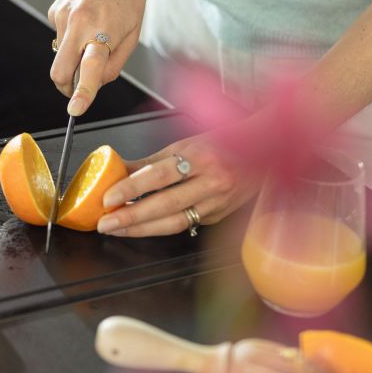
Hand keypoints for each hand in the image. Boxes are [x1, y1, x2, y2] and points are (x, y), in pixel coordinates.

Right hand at [48, 0, 145, 115]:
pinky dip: (71, 39)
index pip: (89, 69)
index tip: (76, 109)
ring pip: (61, 56)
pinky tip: (85, 20)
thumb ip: (115, 62)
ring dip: (74, 57)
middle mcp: (78, 25)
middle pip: (59, 72)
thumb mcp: (133, 32)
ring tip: (93, 35)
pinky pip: (60, 38)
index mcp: (103, 31)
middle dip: (67, 87)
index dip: (82, 93)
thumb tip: (95, 82)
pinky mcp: (54, 12)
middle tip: (80, 87)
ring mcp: (62, 17)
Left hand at [95, 133, 260, 236]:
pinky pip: (185, 224)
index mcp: (201, 157)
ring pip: (175, 222)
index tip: (108, 197)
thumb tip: (117, 169)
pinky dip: (160, 227)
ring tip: (117, 229)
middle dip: (131, 217)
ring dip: (142, 228)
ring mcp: (218, 203)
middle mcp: (212, 181)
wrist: (265, 153)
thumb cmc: (223, 144)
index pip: (160, 175)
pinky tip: (141, 228)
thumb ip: (151, 161)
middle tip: (105, 222)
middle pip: (165, 204)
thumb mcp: (185, 144)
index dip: (131, 188)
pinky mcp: (218, 217)